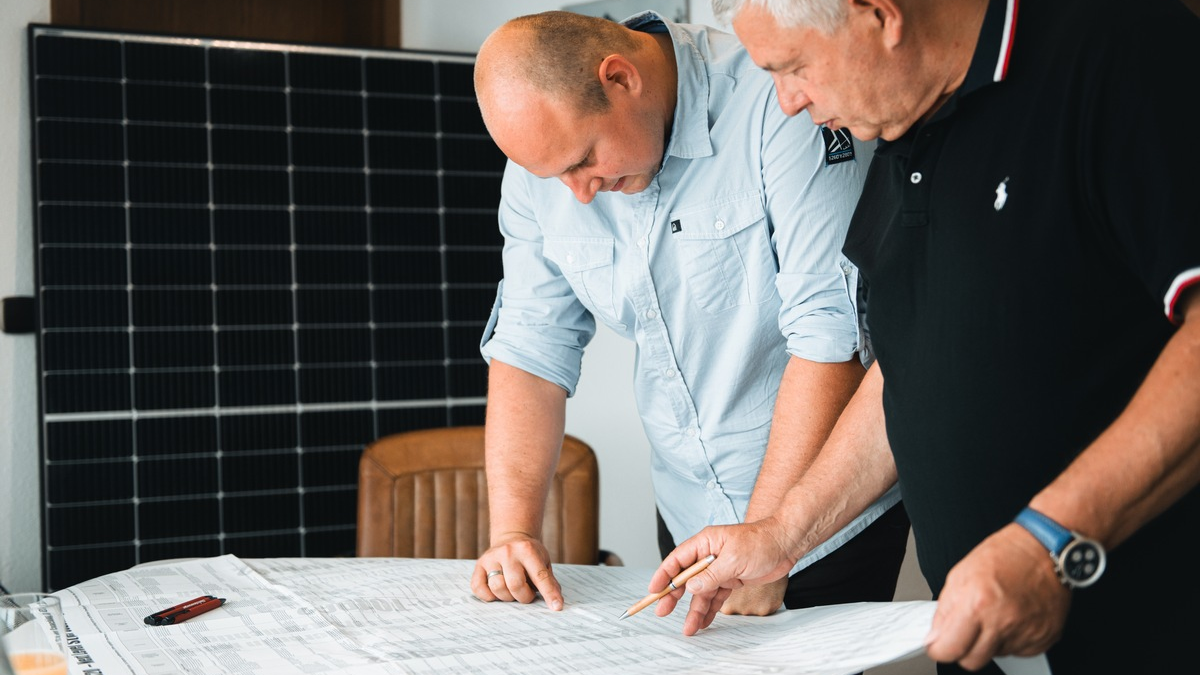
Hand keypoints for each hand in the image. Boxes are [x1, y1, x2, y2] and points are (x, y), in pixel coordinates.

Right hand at [471, 532, 563, 610]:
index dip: (549, 593)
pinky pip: (478, 588)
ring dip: (507, 597)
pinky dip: (488, 596)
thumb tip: (556, 603)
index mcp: (527, 550)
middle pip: (515, 585)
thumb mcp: (543, 561)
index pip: (540, 576)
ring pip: (497, 588)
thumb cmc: (529, 554)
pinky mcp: (479, 565)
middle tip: (527, 595)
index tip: (556, 607)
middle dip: (524, 597)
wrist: (510, 537)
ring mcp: (491, 558)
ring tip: (513, 592)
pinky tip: (497, 593)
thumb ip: (549, 580)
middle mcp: (508, 552)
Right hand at [649, 517, 797, 634]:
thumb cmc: (760, 542)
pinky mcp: (731, 579)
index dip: (664, 575)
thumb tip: (690, 588)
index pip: (677, 559)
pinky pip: (716, 597)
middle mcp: (709, 555)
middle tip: (662, 612)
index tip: (654, 590)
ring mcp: (720, 569)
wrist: (785, 544)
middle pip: (686, 578)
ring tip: (688, 628)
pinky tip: (704, 622)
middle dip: (673, 596)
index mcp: (705, 542)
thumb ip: (710, 575)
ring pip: (701, 592)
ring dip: (694, 609)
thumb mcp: (733, 559)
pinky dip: (710, 610)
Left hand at [925, 523, 1070, 669]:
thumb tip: (935, 636)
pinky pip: (1018, 651)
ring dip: (990, 641)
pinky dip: (1012, 639)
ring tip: (996, 613)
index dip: (940, 649)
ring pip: (995, 655)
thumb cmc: (1004, 555)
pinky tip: (1013, 616)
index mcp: (978, 605)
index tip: (939, 645)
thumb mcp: (960, 575)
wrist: (1044, 550)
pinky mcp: (1044, 639)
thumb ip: (945, 610)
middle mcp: (1003, 623)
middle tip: (966, 630)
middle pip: (972, 661)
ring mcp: (1026, 633)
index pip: (950, 649)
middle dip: (963, 649)